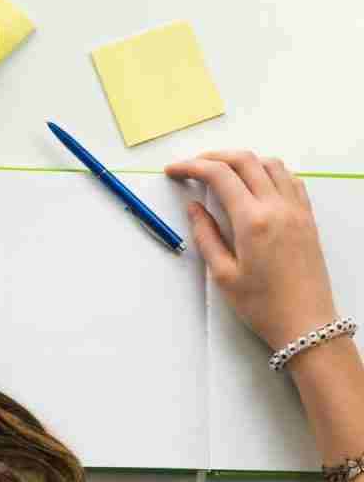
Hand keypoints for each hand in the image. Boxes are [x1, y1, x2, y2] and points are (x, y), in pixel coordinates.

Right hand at [165, 151, 336, 348]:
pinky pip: (290, 179)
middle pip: (245, 161)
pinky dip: (269, 171)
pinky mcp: (307, 217)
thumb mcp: (223, 274)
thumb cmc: (262, 305)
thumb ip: (206, 235)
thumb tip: (194, 207)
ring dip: (242, 160)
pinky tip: (255, 183)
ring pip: (270, 164)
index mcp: (253, 221)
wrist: (306, 324)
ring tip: (222, 171)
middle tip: (192, 167)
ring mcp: (297, 210)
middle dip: (213, 156)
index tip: (174, 171)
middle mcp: (277, 207)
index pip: (219, 175)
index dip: (191, 167)